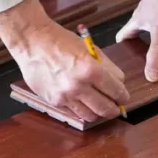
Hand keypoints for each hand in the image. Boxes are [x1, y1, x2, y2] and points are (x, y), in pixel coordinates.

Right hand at [0, 0, 128, 121]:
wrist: (33, 42)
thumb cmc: (62, 42)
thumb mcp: (90, 49)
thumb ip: (107, 67)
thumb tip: (119, 83)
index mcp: (91, 69)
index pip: (116, 91)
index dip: (123, 97)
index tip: (124, 98)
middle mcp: (79, 86)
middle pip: (106, 108)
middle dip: (115, 109)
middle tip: (116, 107)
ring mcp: (65, 96)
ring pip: (91, 115)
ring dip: (98, 113)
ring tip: (99, 106)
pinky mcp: (54, 101)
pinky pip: (74, 112)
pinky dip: (82, 109)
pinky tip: (83, 102)